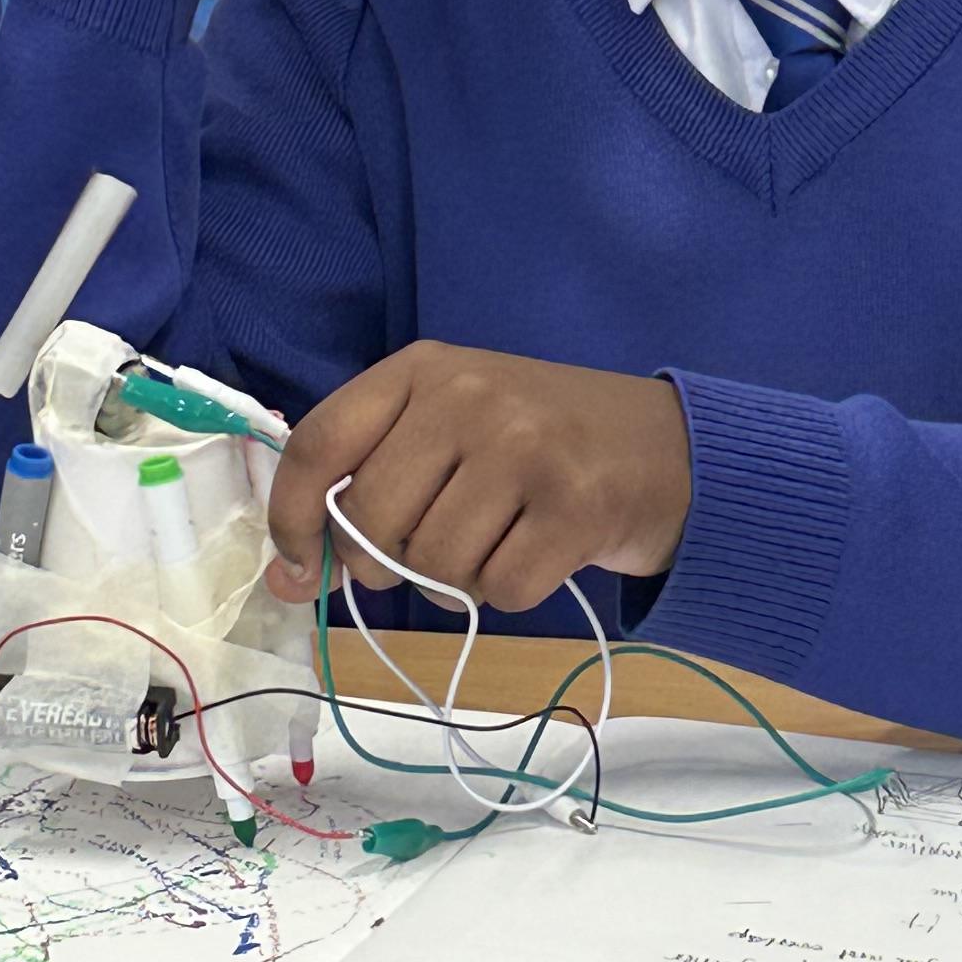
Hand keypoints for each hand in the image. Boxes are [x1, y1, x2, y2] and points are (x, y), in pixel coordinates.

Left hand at [262, 343, 694, 616]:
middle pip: (373, 521)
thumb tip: (288, 582)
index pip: (321, 444)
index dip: (292, 517)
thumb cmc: (543, 442)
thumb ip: (367, 488)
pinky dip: (510, 592)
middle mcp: (470, 397)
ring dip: (456, 579)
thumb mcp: (450, 432)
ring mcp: (526, 448)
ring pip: (433, 564)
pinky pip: (498, 589)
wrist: (673, 448)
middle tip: (430, 551)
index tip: (298, 566)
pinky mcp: (576, 506)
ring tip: (497, 540)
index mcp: (424, 369)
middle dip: (387, 562)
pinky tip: (537, 554)